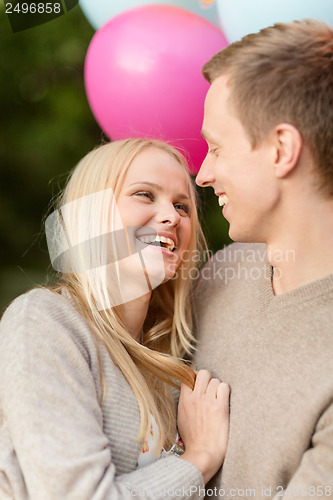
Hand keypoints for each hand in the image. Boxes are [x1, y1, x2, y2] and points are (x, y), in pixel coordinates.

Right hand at [177, 369, 229, 483]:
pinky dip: (226, 392)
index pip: (188, 377)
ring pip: (216, 380)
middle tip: (211, 390)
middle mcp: (195, 398)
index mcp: (184, 401)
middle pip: (203, 373)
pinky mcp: (221, 407)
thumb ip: (185, 404)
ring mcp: (208, 401)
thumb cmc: (193, 441)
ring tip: (219, 400)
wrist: (203, 454)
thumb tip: (190, 394)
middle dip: (208, 379)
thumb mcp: (181, 419)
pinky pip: (225, 387)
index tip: (200, 385)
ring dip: (218, 388)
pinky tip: (225, 402)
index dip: (196, 379)